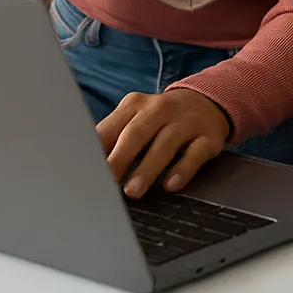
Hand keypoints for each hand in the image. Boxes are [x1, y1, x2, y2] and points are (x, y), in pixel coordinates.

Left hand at [97, 89, 230, 198]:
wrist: (207, 101)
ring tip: (133, 191)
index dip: (97, 152)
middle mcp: (159, 109)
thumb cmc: (160, 119)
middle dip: (119, 160)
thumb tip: (85, 166)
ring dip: (147, 169)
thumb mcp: (136, 118)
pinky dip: (183, 170)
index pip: (111, 128)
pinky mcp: (207, 137)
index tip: (85, 172)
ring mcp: (185, 122)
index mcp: (134, 104)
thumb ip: (113, 138)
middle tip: (106, 183)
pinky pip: (194, 154)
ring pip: (165, 144)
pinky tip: (171, 185)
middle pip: (136, 134)